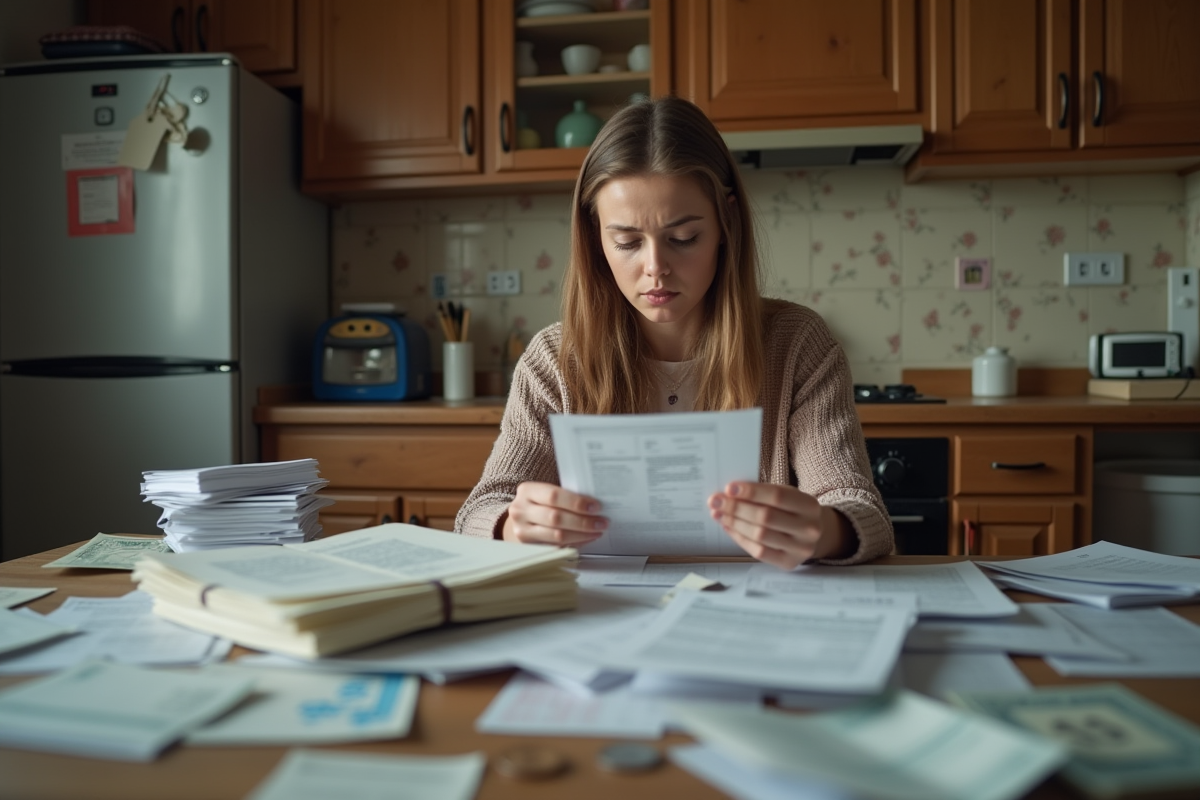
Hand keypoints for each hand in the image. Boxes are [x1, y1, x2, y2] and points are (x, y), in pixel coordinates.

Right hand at [501, 482, 607, 546]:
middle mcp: (520, 510)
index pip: (554, 496)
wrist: (519, 520)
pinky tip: (585, 538)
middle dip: (583, 522)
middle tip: (601, 522)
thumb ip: (564, 496)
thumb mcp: (545, 494)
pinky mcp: (528, 547)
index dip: (576, 503)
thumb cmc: (538, 504)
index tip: (596, 507)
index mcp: (527, 491)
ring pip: (557, 535)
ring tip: (596, 531)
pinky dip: (575, 543)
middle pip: (556, 518)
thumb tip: (594, 504)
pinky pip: (556, 547)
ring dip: (582, 534)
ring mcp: (522, 530)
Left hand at [707, 482, 855, 569]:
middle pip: (766, 517)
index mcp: (810, 506)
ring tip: (719, 513)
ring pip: (760, 535)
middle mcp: (809, 529)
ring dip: (734, 523)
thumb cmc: (793, 511)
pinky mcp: (788, 563)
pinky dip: (740, 538)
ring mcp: (800, 549)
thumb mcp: (788, 496)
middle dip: (737, 508)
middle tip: (716, 501)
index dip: (751, 492)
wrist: (813, 535)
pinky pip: (758, 551)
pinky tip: (729, 527)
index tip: (729, 488)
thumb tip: (730, 494)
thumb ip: (763, 494)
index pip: (777, 496)